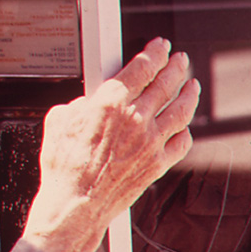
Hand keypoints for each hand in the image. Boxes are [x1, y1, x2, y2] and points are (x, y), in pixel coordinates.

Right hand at [22, 38, 200, 251]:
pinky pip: (181, 143)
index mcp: (111, 102)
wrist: (74, 204)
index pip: (142, 67)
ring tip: (192, 85)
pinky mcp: (157, 164)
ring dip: (189, 94)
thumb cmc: (64, 167)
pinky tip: (184, 128)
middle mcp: (136, 119)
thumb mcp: (58, 120)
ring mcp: (150, 142)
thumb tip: (88, 103)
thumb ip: (79, 104)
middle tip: (179, 59)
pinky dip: (185, 132)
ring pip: (180, 110)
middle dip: (176, 66)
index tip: (159, 47)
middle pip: (166, 83)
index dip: (154, 52)